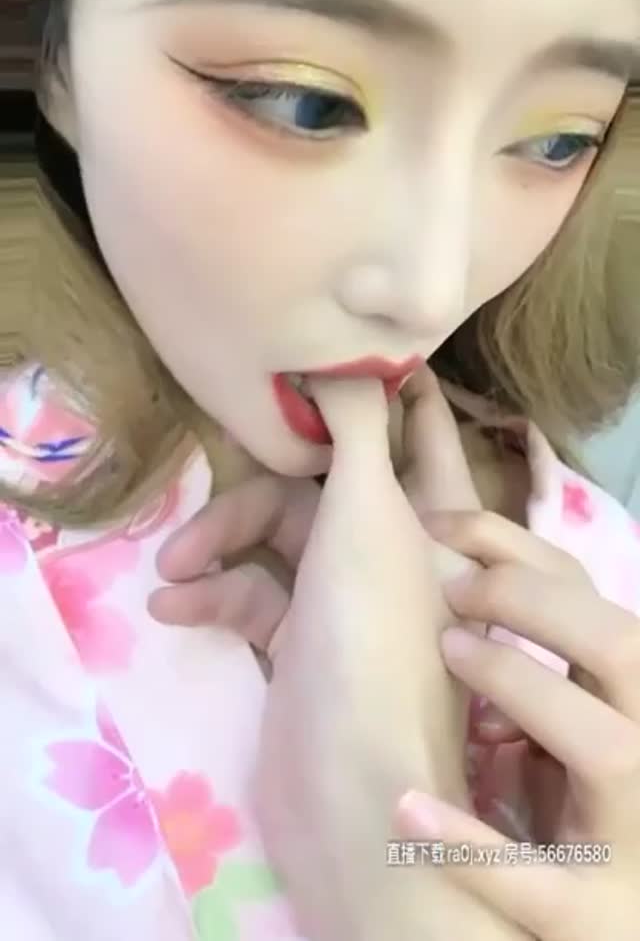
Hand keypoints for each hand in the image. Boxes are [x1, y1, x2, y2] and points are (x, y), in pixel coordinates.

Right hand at [149, 367, 481, 652]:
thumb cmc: (371, 630)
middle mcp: (397, 554)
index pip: (422, 435)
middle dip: (259, 485)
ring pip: (278, 542)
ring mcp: (348, 604)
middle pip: (323, 486)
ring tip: (172, 565)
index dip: (396, 395)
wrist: (348, 787)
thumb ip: (357, 426)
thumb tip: (346, 356)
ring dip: (219, 545)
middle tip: (215, 480)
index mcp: (436, 517)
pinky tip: (171, 605)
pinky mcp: (302, 647)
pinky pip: (254, 599)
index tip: (349, 360)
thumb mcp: (369, 510)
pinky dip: (213, 597)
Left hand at [395, 508, 639, 940]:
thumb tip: (455, 616)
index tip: (437, 526)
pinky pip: (539, 884)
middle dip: (534, 601)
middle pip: (623, 647)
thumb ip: (535, 677)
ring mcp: (631, 840)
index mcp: (631, 699)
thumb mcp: (565, 732)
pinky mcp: (594, 920)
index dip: (516, 545)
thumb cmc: (579, 819)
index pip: (593, 594)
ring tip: (448, 650)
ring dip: (523, 685)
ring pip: (607, 748)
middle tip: (452, 592)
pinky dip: (472, 847)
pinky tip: (405, 806)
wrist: (614, 921)